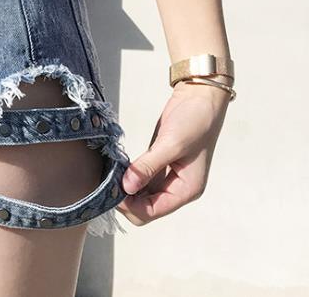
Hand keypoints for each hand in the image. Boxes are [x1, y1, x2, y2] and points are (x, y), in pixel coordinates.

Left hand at [117, 78, 230, 224]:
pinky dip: (128, 176)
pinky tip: (118, 166)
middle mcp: (177, 188)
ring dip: (125, 188)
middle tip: (109, 181)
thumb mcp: (171, 144)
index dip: (130, 205)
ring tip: (111, 173)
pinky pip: (140, 179)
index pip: (152, 212)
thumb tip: (126, 187)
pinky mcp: (159, 164)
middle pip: (144, 208)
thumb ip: (148, 167)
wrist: (199, 97)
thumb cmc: (195, 120)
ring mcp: (168, 177)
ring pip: (140, 195)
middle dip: (126, 199)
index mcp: (186, 190)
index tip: (112, 189)